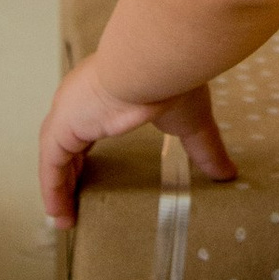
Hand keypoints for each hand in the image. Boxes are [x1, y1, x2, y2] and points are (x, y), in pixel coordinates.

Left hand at [38, 49, 236, 231]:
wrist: (156, 62)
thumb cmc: (173, 80)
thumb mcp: (192, 121)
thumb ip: (204, 148)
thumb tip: (228, 173)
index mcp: (108, 92)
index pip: (89, 126)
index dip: (88, 151)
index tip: (92, 173)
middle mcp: (82, 99)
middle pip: (67, 142)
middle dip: (69, 171)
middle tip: (75, 199)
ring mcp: (69, 110)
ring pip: (56, 155)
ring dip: (58, 186)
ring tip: (64, 217)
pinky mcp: (63, 126)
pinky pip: (50, 166)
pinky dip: (52, 189)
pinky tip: (58, 213)